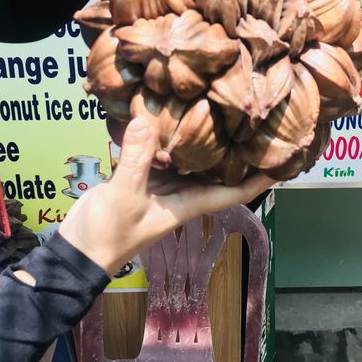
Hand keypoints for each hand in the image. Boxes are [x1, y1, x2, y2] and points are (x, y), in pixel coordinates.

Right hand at [58, 116, 273, 275]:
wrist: (77, 251)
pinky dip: (169, 137)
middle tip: (257, 120)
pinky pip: (162, 154)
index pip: (233, 192)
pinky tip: (172, 113)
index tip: (284, 163)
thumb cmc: (107, 234)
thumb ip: (135, 159)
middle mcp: (180, 193)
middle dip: (236, 151)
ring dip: (205, 140)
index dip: (259, 180)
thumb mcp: (123, 196)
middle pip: (217, 170)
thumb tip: (145, 119)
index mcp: (186, 204)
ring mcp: (160, 185)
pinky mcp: (140, 176)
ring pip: (191, 159)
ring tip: (225, 110)